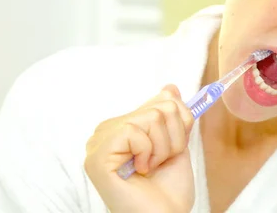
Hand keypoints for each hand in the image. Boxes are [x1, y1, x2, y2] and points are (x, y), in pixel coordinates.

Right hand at [84, 85, 194, 212]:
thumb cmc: (168, 189)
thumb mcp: (176, 143)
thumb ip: (171, 116)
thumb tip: (169, 87)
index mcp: (122, 126)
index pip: (159, 101)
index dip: (178, 123)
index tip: (174, 147)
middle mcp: (106, 131)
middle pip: (160, 106)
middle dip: (173, 137)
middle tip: (160, 162)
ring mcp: (98, 143)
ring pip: (152, 117)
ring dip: (163, 148)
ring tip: (150, 168)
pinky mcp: (97, 155)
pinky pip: (135, 131)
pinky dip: (148, 153)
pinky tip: (140, 170)